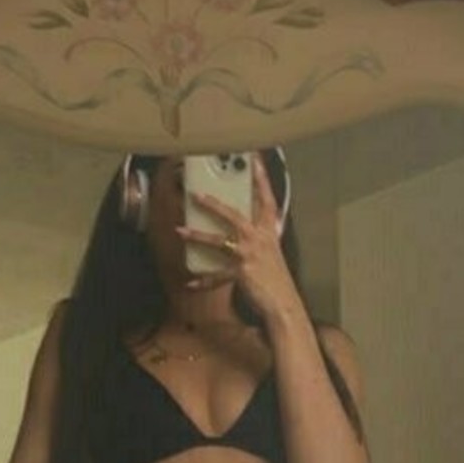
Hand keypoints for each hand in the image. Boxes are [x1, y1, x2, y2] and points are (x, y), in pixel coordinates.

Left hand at [177, 151, 301, 324]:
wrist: (284, 303)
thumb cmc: (277, 279)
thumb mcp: (272, 252)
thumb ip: (261, 237)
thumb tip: (248, 228)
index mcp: (269, 232)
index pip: (266, 200)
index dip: (261, 179)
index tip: (254, 159)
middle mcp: (260, 240)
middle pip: (234, 215)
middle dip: (213, 204)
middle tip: (194, 194)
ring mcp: (250, 255)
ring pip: (219, 241)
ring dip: (197, 236)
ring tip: (179, 231)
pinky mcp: (242, 273)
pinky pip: (217, 276)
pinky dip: (203, 280)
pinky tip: (191, 282)